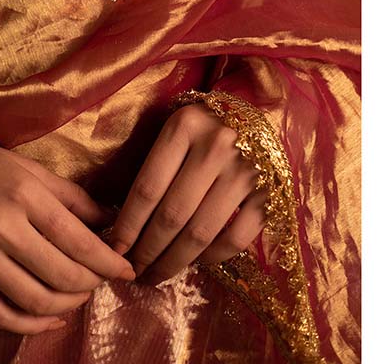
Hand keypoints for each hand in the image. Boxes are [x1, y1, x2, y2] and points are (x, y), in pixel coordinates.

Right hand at [0, 111, 135, 333]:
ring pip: (36, 299)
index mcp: (22, 193)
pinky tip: (50, 315)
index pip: (79, 240)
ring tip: (79, 293)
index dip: (109, 260)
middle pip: (62, 274)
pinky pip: (0, 314)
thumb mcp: (24, 165)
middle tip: (103, 278)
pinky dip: (32, 322)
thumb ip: (68, 195)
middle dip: (92, 283)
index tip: (127, 266)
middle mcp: (0, 227)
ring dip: (67, 303)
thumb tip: (109, 219)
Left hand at [109, 102, 266, 284]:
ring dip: (174, 261)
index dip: (128, 225)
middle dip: (148, 250)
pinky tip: (195, 261)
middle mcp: (216, 146)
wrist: (260, 111)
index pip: (147, 188)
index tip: (115, 249)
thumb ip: (154, 165)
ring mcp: (247, 171)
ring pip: (201, 232)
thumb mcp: (175, 130)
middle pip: (172, 214)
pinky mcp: (270, 194)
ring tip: (156, 274)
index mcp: (184, 126)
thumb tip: (123, 223)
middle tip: (133, 271)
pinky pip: (235, 239)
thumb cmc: (204, 125)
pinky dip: (212, 257)